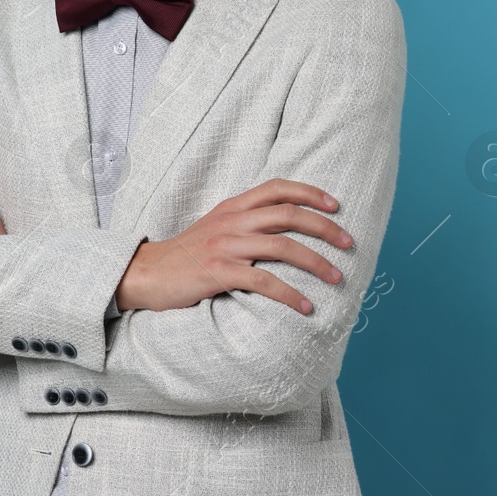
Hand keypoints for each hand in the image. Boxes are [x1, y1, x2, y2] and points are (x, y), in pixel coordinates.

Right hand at [114, 178, 353, 314]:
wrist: (146, 273)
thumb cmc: (185, 256)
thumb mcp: (215, 228)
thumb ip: (245, 223)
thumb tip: (283, 229)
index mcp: (232, 207)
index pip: (277, 188)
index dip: (310, 193)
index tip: (336, 205)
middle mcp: (231, 221)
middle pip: (288, 214)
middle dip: (325, 227)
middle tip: (349, 243)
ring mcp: (225, 245)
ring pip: (283, 247)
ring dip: (316, 263)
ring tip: (337, 278)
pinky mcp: (218, 272)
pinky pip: (264, 281)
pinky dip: (290, 295)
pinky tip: (306, 307)